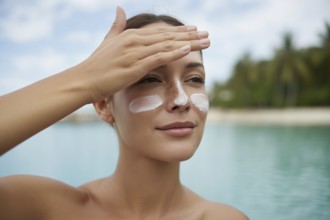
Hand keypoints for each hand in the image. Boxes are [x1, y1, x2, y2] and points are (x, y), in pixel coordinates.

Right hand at [77, 6, 209, 102]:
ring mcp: (135, 53)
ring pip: (167, 45)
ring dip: (188, 43)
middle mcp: (135, 41)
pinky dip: (174, 53)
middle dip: (190, 36)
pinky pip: (158, 58)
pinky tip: (188, 51)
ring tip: (206, 42)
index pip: (160, 32)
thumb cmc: (96, 64)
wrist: (83, 80)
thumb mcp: (108, 41)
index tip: (194, 30)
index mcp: (131, 36)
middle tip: (208, 35)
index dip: (179, 31)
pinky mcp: (135, 67)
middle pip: (168, 37)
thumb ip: (116, 25)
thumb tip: (119, 8)